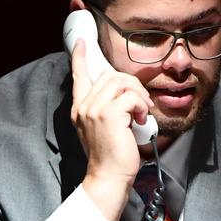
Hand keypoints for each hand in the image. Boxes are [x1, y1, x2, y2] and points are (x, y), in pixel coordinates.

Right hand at [70, 39, 153, 220]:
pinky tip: (142, 120)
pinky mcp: (109, 115)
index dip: (79, 57)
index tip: (81, 43)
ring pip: (121, 82)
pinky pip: (132, 97)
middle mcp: (83, 106)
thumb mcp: (103, 129)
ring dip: (139, 94)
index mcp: (79, 109)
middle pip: (109, 75)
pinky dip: (142, 106)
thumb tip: (125, 94)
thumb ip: (106, 110)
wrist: (108, 177)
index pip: (78, 76)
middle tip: (141, 102)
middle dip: (130, 83)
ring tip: (142, 111)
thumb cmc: (111, 157)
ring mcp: (94, 110)